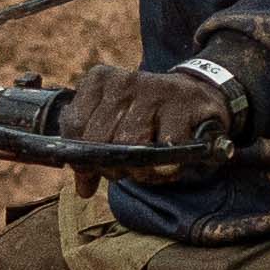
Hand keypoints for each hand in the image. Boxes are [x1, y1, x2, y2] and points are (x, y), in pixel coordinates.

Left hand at [57, 62, 237, 153]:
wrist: (195, 98)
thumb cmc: (148, 117)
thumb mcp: (114, 126)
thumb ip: (93, 155)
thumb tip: (83, 189)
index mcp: (100, 80)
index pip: (74, 125)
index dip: (82, 157)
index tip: (97, 167)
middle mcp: (125, 80)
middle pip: (100, 139)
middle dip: (112, 166)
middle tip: (128, 169)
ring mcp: (155, 89)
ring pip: (130, 145)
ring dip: (140, 169)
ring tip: (150, 166)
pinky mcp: (183, 104)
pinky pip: (164, 150)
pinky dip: (166, 167)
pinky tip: (171, 160)